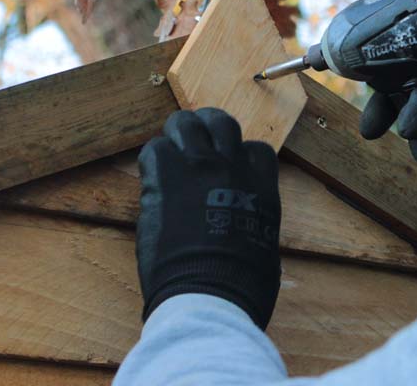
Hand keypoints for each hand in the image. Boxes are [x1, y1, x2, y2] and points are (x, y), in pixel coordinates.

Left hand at [137, 108, 281, 328]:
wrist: (210, 293)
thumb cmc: (243, 285)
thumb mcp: (264, 244)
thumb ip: (253, 219)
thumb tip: (244, 223)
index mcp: (261, 185)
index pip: (256, 148)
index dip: (240, 156)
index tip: (229, 170)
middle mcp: (232, 166)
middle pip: (220, 123)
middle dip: (206, 130)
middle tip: (193, 146)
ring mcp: (198, 166)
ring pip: (184, 124)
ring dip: (176, 136)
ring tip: (169, 154)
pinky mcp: (165, 177)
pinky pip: (154, 150)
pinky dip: (152, 162)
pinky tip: (152, 180)